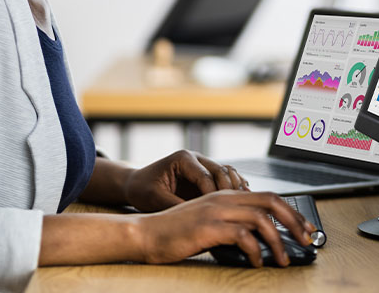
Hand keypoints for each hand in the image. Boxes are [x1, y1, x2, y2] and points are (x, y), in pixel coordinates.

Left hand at [123, 149, 248, 211]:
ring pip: (227, 173)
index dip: (213, 196)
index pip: (206, 176)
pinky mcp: (205, 175)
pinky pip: (225, 179)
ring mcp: (202, 165)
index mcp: (183, 158)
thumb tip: (195, 219)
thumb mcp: (155, 199)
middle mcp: (195, 158)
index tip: (217, 214)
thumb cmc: (141, 189)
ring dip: (235, 188)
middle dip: (229, 191)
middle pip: (221, 171)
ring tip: (243, 206)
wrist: (135, 184)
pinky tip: (241, 202)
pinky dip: (234, 189)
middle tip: (235, 210)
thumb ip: (175, 206)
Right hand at [136, 189, 315, 267]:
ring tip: (282, 259)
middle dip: (294, 221)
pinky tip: (256, 262)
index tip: (304, 227)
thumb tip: (260, 239)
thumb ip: (231, 223)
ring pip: (261, 219)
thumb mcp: (208, 222)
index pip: (268, 196)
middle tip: (305, 240)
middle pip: (271, 202)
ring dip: (278, 241)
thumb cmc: (175, 232)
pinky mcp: (208, 227)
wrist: (145, 233)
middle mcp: (224, 198)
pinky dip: (255, 250)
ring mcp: (216, 211)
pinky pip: (242, 235)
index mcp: (226, 195)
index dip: (291, 211)